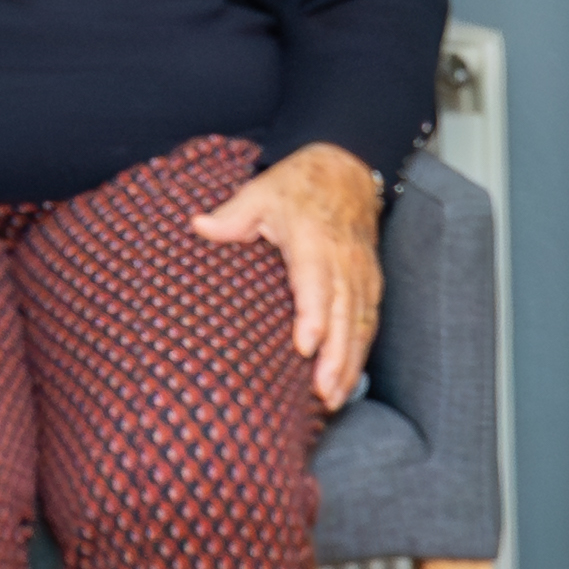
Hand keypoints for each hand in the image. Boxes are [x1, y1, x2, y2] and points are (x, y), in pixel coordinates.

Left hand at [192, 145, 387, 412]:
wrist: (347, 170)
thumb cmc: (298, 186)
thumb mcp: (261, 192)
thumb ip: (232, 214)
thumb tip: (198, 226)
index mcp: (315, 241)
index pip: (316, 283)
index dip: (313, 316)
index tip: (304, 347)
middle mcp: (344, 262)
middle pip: (343, 314)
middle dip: (335, 357)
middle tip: (321, 393)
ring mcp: (361, 274)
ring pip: (360, 325)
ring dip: (349, 363)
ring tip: (333, 399)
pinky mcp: (370, 283)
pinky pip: (369, 322)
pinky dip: (361, 354)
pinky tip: (347, 381)